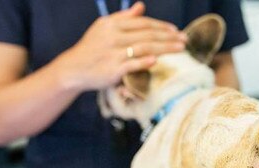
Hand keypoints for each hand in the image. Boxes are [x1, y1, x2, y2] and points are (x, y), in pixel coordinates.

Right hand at [57, 2, 186, 90]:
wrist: (74, 69)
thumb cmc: (92, 48)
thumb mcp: (104, 27)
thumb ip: (124, 17)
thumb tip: (141, 6)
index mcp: (112, 24)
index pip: (142, 23)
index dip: (161, 26)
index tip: (175, 30)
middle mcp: (113, 36)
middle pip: (147, 34)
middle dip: (168, 36)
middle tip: (184, 39)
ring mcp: (113, 53)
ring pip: (144, 47)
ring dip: (164, 47)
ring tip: (180, 49)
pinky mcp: (113, 69)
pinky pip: (132, 64)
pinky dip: (144, 62)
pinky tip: (156, 60)